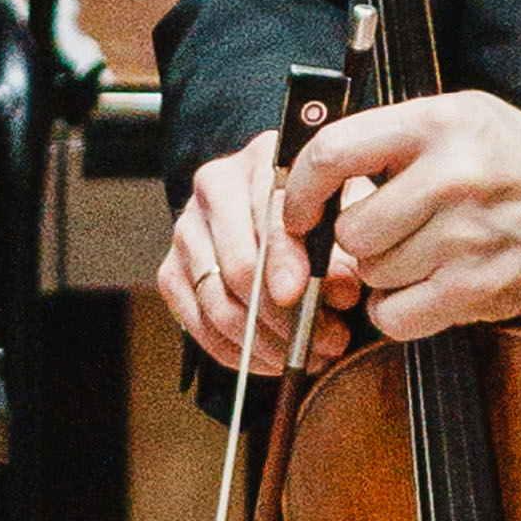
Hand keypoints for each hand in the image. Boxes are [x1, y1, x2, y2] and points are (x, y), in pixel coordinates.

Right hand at [155, 128, 359, 380]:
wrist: (282, 206)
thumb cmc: (324, 208)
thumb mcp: (349, 212)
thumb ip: (348, 247)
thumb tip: (339, 294)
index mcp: (261, 161)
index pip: (270, 216)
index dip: (290, 263)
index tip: (315, 301)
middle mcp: (213, 188)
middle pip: (239, 266)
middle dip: (287, 317)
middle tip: (329, 342)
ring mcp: (186, 230)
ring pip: (217, 302)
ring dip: (266, 342)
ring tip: (307, 357)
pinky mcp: (170, 269)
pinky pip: (196, 323)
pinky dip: (236, 352)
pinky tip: (270, 360)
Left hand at [289, 91, 520, 342]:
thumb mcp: (463, 119)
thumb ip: (392, 138)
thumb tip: (311, 171)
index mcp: (440, 125)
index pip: (333, 154)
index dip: (301, 190)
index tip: (299, 210)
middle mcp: (454, 177)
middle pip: (352, 231)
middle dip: (360, 241)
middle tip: (394, 233)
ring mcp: (469, 237)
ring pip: (373, 275)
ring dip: (386, 274)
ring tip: (427, 254)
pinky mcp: (482, 289)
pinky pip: (397, 316)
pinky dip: (400, 311)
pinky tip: (428, 289)